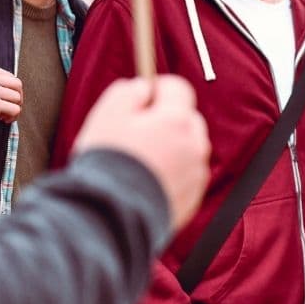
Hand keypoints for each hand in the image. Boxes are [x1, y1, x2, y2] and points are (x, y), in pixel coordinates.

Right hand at [0, 62, 21, 132]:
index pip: (9, 76)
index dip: (11, 89)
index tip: (5, 98)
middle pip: (17, 85)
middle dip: (17, 98)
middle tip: (11, 107)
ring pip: (17, 98)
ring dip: (14, 108)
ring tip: (4, 115)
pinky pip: (15, 110)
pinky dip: (12, 117)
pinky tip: (2, 119)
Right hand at [72, 76, 209, 230]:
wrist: (111, 215)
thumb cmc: (109, 163)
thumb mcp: (108, 113)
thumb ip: (129, 90)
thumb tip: (143, 88)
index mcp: (177, 120)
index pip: (179, 88)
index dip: (159, 89)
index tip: (143, 99)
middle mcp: (194, 145)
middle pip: (187, 119)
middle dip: (165, 120)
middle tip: (136, 133)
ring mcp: (196, 174)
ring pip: (187, 150)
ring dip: (169, 149)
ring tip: (138, 163)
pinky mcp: (192, 199)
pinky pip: (184, 177)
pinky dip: (170, 175)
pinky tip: (144, 182)